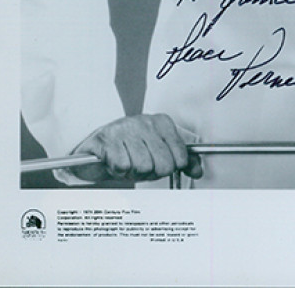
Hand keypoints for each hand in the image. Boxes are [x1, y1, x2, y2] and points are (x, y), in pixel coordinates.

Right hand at [69, 113, 202, 182]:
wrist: (97, 151)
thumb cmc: (130, 151)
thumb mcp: (158, 154)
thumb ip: (180, 160)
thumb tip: (197, 171)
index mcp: (162, 123)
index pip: (180, 157)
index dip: (168, 167)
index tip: (158, 163)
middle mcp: (145, 122)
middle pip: (163, 165)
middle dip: (151, 172)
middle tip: (140, 165)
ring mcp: (125, 128)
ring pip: (143, 166)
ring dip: (133, 172)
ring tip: (127, 162)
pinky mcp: (106, 139)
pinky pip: (122, 166)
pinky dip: (118, 170)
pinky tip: (115, 162)